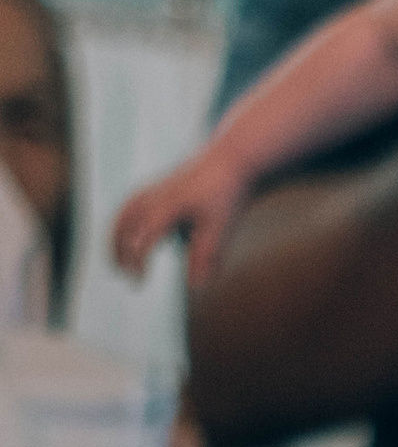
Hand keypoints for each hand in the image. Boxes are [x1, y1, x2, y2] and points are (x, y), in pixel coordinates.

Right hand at [114, 166, 234, 285]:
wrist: (230, 159)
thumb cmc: (226, 195)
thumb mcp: (220, 228)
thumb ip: (206, 256)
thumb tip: (195, 286)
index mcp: (170, 206)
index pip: (145, 236)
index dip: (138, 259)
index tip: (139, 281)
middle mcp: (156, 196)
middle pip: (127, 224)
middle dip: (120, 250)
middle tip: (124, 275)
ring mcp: (154, 188)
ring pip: (125, 214)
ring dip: (117, 237)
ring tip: (119, 261)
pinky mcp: (156, 186)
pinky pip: (131, 205)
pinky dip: (125, 223)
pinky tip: (131, 238)